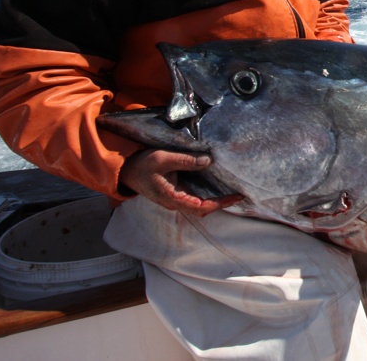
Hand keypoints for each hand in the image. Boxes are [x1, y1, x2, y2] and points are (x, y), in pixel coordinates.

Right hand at [119, 148, 242, 215]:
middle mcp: (175, 202)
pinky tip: (218, 184)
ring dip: (216, 199)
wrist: (126, 170)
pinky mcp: (176, 193)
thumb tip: (208, 160)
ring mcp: (176, 199)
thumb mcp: (162, 158)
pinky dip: (208, 193)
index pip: (201, 206)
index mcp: (172, 198)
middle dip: (222, 203)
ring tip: (234, 190)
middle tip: (240, 193)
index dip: (221, 203)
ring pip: (200, 204)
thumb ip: (185, 160)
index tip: (237, 197)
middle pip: (203, 208)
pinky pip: (195, 197)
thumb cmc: (142, 165)